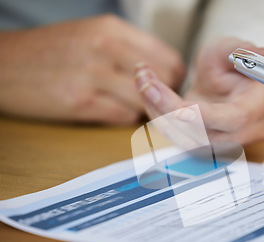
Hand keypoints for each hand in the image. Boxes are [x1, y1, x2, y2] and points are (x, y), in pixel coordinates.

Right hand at [0, 15, 184, 123]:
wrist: (2, 65)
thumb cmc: (51, 53)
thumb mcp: (92, 35)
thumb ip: (129, 50)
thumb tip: (164, 73)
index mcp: (112, 28)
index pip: (169, 59)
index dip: (173, 79)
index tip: (167, 89)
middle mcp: (105, 47)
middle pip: (164, 82)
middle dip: (163, 97)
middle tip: (152, 103)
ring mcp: (92, 74)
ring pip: (146, 102)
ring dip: (142, 110)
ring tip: (125, 106)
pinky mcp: (80, 101)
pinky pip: (123, 117)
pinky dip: (122, 119)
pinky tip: (108, 111)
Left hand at [134, 37, 263, 144]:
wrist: (223, 83)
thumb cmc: (230, 64)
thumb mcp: (232, 48)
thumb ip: (243, 50)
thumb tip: (263, 53)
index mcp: (260, 106)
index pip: (236, 119)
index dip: (207, 117)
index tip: (178, 109)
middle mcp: (247, 131)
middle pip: (207, 133)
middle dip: (170, 111)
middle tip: (146, 82)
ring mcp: (226, 143)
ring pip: (187, 139)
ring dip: (159, 112)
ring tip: (144, 80)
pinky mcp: (205, 147)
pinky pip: (178, 138)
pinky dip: (159, 116)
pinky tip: (148, 92)